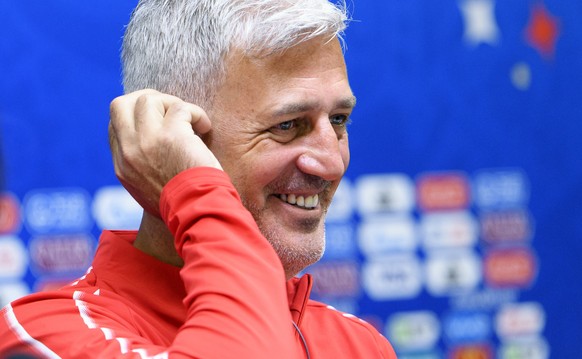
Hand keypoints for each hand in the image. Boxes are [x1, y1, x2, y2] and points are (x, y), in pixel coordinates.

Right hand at [108, 89, 221, 216]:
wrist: (197, 214)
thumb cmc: (183, 204)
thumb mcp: (148, 190)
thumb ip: (143, 166)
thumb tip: (152, 147)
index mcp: (122, 166)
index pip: (115, 125)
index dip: (136, 116)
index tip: (160, 121)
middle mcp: (129, 152)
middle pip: (120, 104)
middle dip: (147, 99)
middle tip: (170, 109)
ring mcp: (147, 142)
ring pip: (148, 99)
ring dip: (173, 104)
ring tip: (191, 121)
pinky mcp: (171, 136)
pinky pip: (180, 107)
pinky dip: (196, 113)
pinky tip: (205, 127)